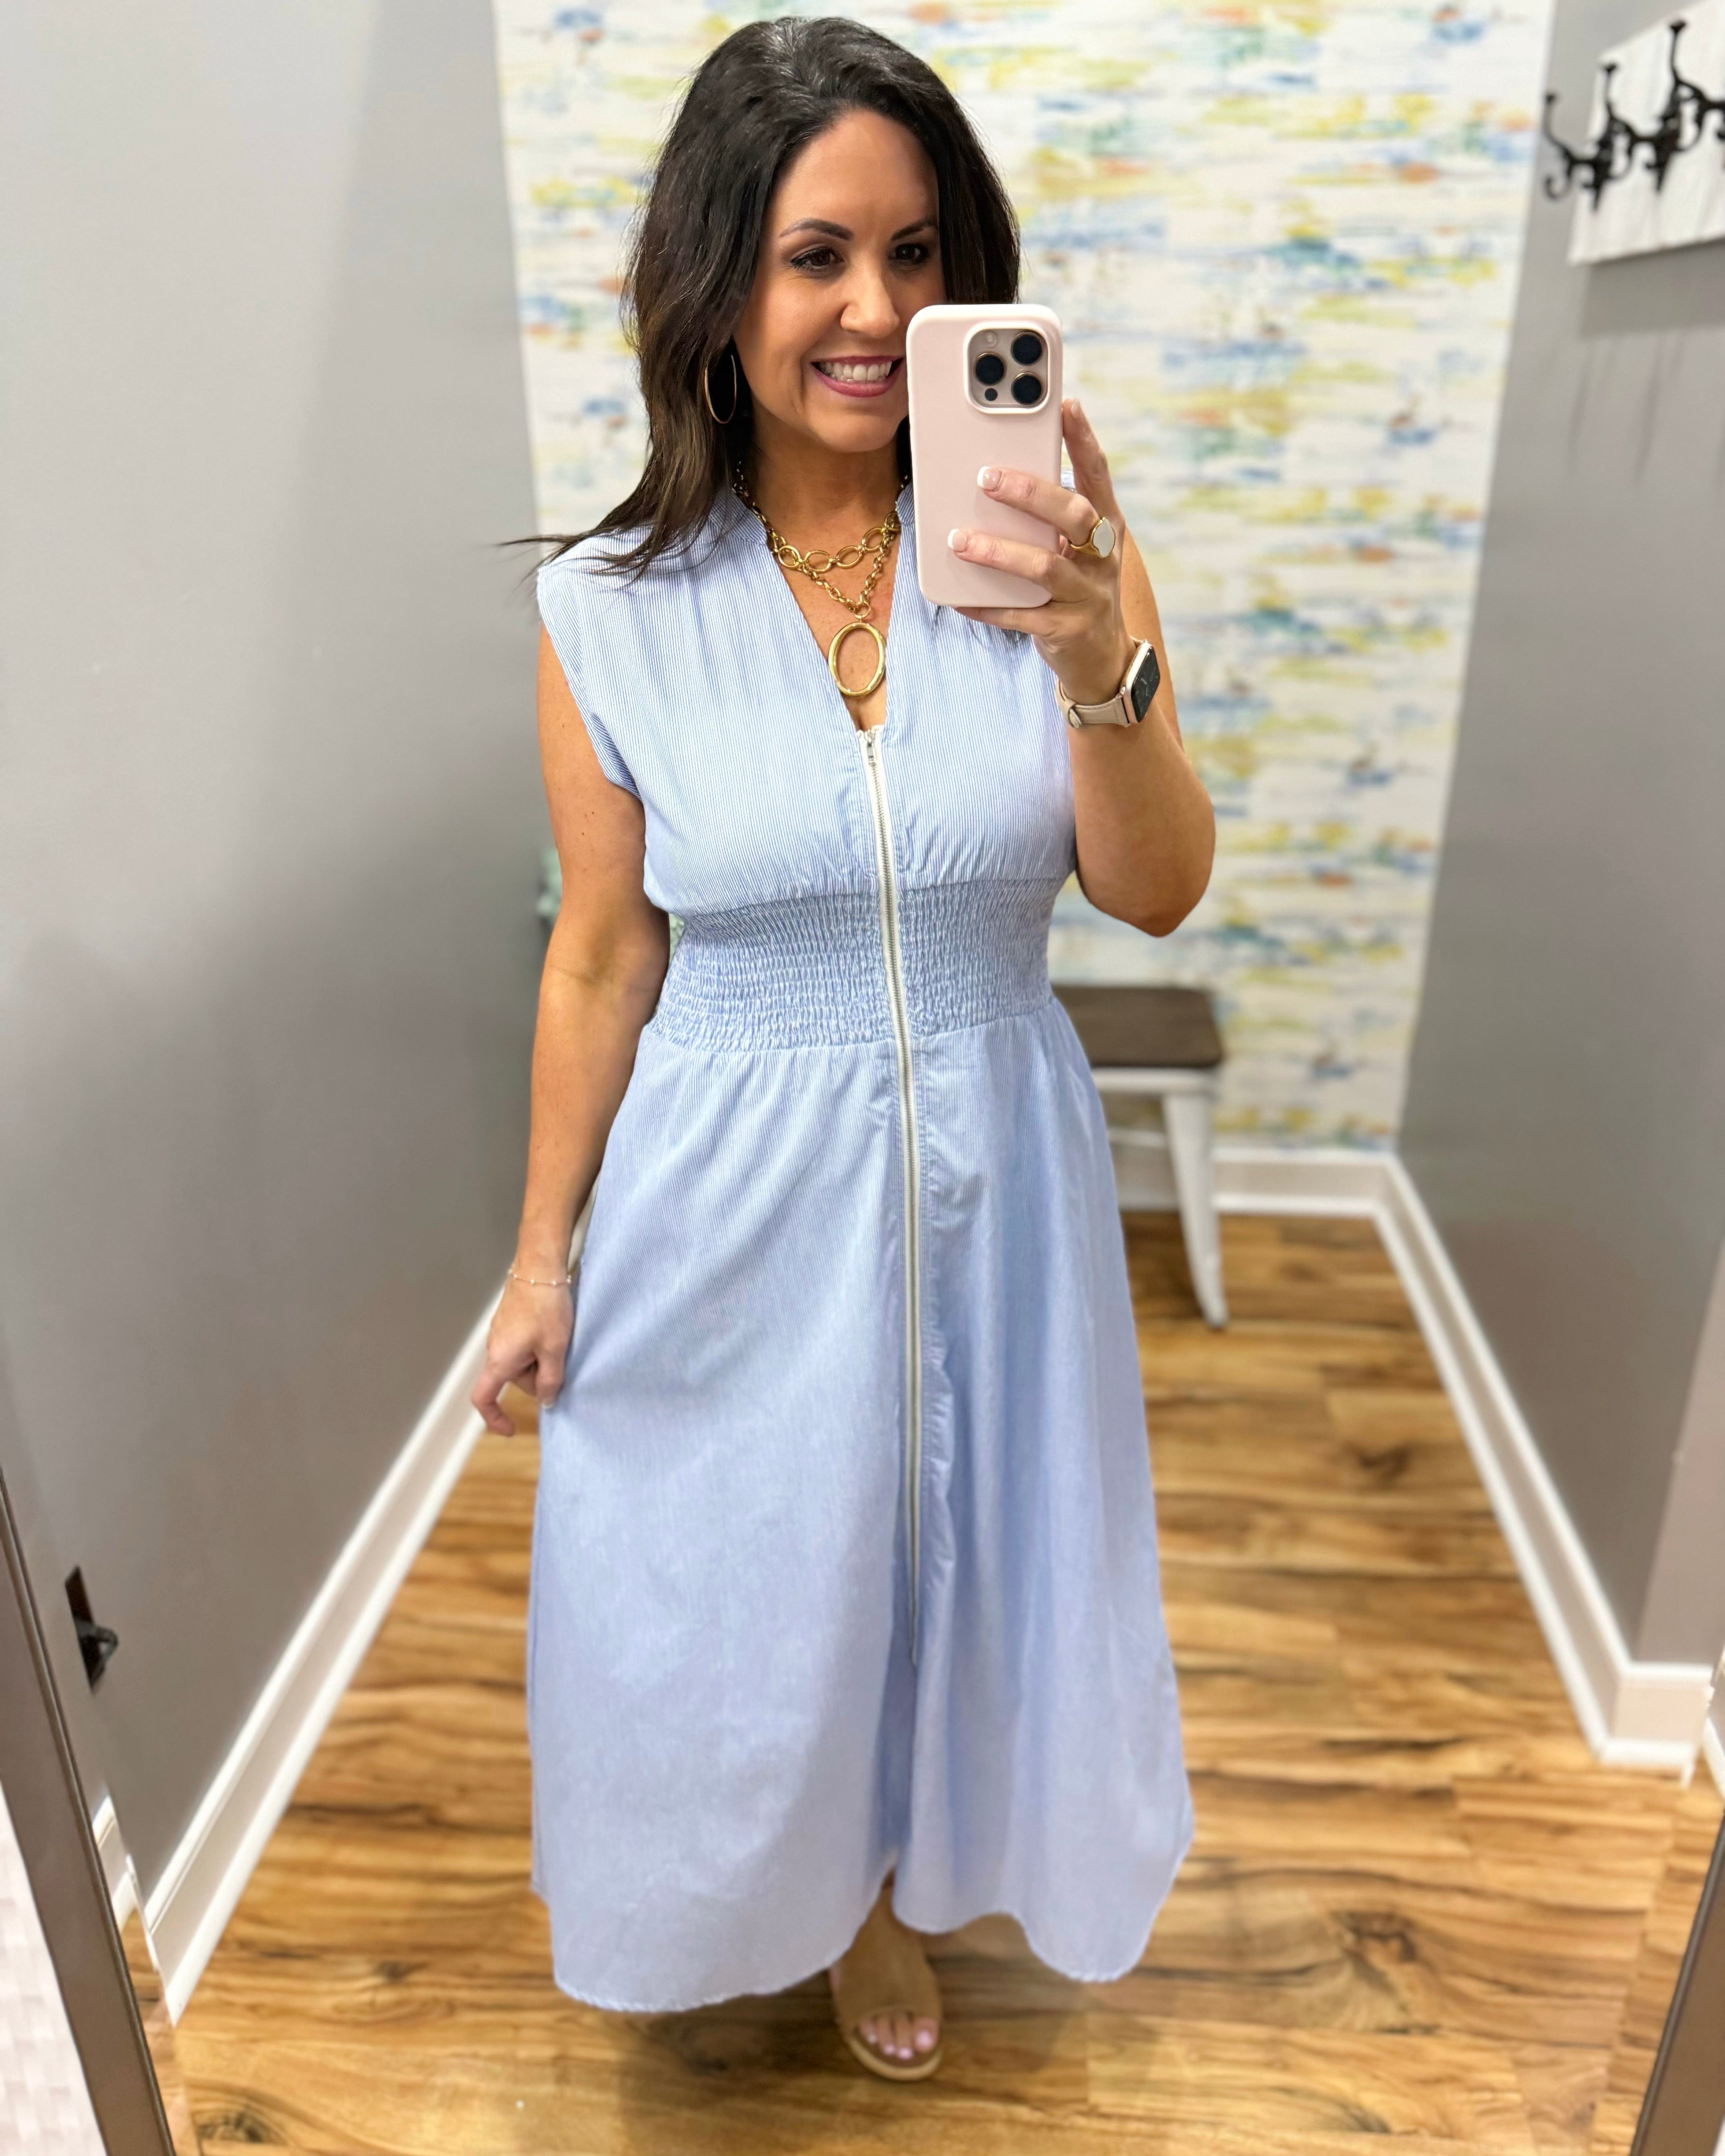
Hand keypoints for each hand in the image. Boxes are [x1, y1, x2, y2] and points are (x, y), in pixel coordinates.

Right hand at [470, 1274, 573, 1435]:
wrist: (539, 1266)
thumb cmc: (546, 1307)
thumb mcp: (555, 1349)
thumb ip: (551, 1380)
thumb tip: (546, 1402)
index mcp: (500, 1360)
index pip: (483, 1398)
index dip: (493, 1418)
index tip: (510, 1429)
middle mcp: (495, 1349)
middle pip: (515, 1380)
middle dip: (539, 1377)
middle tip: (562, 1358)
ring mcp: (501, 1334)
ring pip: (522, 1362)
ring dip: (542, 1359)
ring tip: (559, 1338)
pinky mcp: (510, 1322)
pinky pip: (523, 1345)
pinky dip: (539, 1346)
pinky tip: (554, 1330)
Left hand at [947, 398, 1133, 707]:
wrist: (1100, 657)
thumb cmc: (1078, 587)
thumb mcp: (1077, 548)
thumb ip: (1050, 517)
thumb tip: (997, 476)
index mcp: (1107, 527)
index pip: (1098, 475)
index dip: (1084, 440)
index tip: (1065, 405)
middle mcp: (1103, 557)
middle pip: (1074, 515)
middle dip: (1030, 493)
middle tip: (987, 477)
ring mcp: (1087, 595)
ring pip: (1044, 566)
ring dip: (999, 551)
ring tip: (959, 541)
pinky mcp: (1065, 631)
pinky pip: (1021, 616)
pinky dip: (987, 606)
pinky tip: (958, 599)